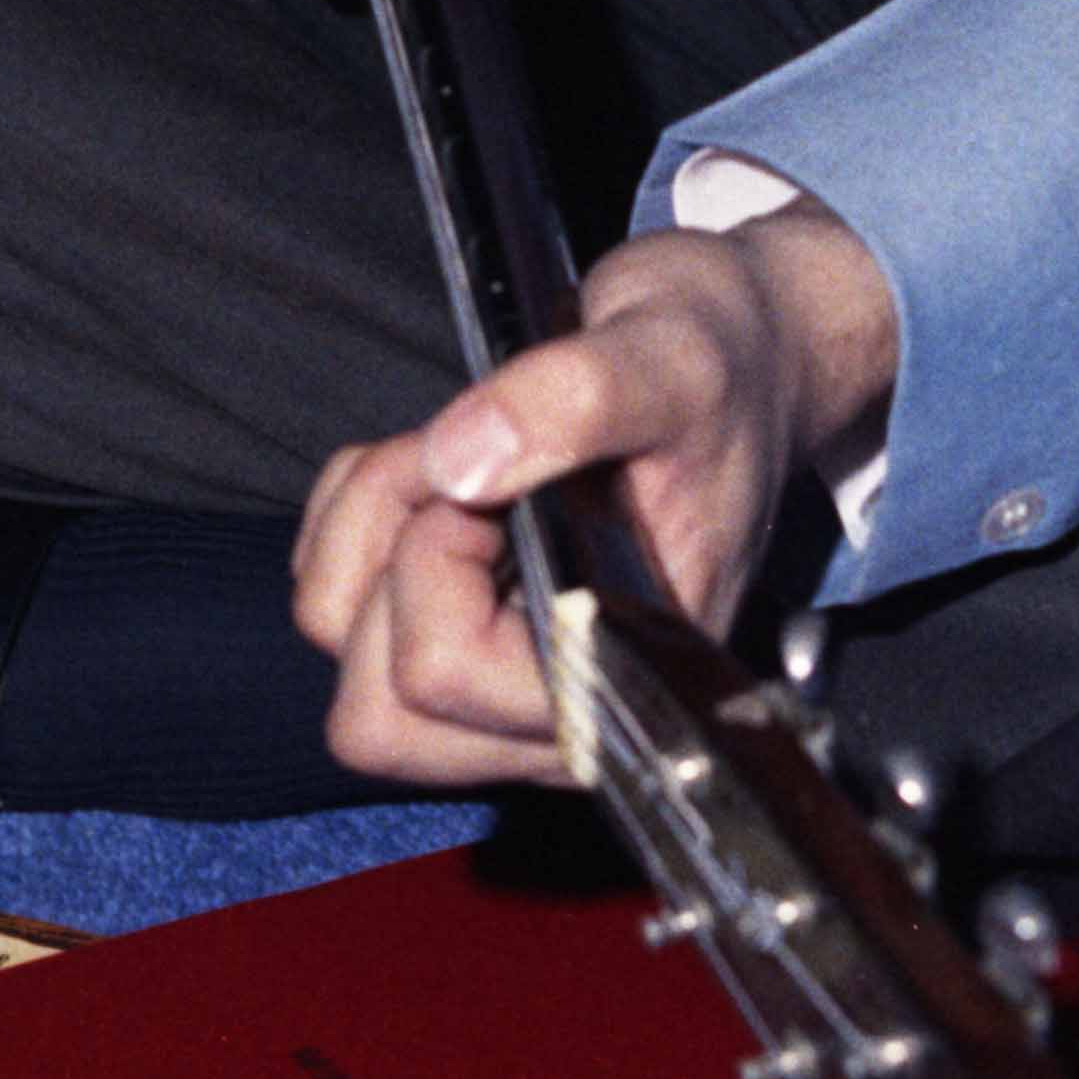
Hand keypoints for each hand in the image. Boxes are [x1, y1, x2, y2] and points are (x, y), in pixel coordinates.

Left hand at [286, 202, 904, 789]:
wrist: (747, 366)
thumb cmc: (721, 374)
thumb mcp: (671, 360)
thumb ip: (576, 401)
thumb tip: (460, 461)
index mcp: (620, 676)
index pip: (448, 678)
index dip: (437, 564)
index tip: (503, 475)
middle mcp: (556, 717)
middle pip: (374, 712)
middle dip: (387, 559)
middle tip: (464, 465)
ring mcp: (499, 698)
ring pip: (342, 667)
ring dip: (365, 535)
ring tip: (454, 461)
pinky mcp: (453, 654)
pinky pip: (330, 611)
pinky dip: (356, 523)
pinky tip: (440, 475)